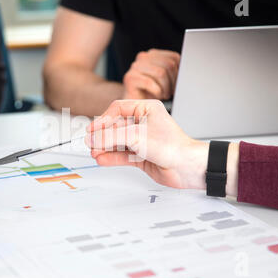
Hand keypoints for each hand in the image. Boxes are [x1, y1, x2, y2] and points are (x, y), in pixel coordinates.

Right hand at [85, 100, 208, 188]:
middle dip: (102, 135)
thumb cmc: (172, 146)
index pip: (118, 109)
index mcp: (146, 109)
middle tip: (91, 142)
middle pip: (115, 126)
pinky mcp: (141, 155)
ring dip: (105, 147)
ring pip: (117, 142)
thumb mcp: (136, 136)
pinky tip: (102, 159)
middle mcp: (144, 123)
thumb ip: (111, 137)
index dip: (103, 119)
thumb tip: (93, 138)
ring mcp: (142, 140)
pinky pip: (121, 155)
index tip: (93, 129)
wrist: (186, 167)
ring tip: (95, 152)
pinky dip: (111, 157)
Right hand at [123, 49, 179, 100]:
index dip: (179, 73)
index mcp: (153, 54)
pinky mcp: (129, 77)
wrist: (133, 105)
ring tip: (164, 95)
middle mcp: (143, 57)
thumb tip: (186, 71)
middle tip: (171, 92)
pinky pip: (149, 82)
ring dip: (165, 88)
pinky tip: (156, 96)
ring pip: (161, 73)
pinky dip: (156, 92)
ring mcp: (135, 66)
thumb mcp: (165, 79)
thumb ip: (173, 71)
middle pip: (169, 64)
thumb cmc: (150, 93)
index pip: (174, 57)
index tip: (177, 85)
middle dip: (173, 81)